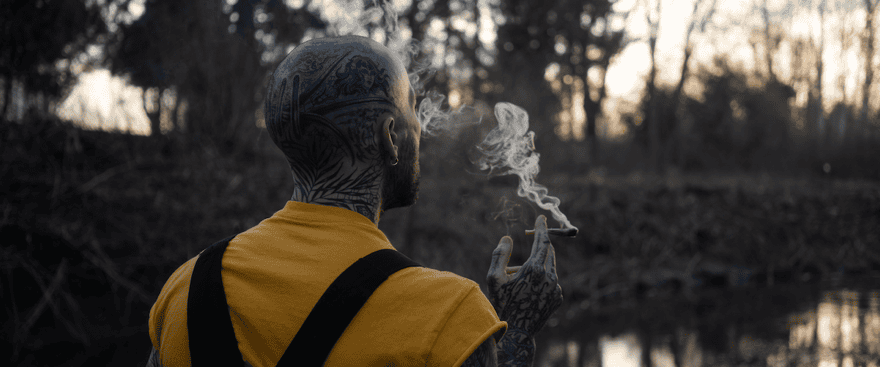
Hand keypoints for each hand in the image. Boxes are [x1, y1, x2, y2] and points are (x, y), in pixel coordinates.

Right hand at [487, 215, 563, 336]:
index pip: (541, 241)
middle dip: (539, 245)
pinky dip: (542, 278)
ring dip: (537, 265)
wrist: (517, 332)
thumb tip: (508, 238)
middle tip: (528, 244)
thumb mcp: (494, 278)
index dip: (540, 228)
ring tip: (519, 279)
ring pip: (549, 266)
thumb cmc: (502, 304)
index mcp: (533, 269)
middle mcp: (549, 277)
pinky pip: (552, 280)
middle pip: (548, 251)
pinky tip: (528, 291)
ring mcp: (556, 287)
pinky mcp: (558, 297)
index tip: (541, 217)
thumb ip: (500, 254)